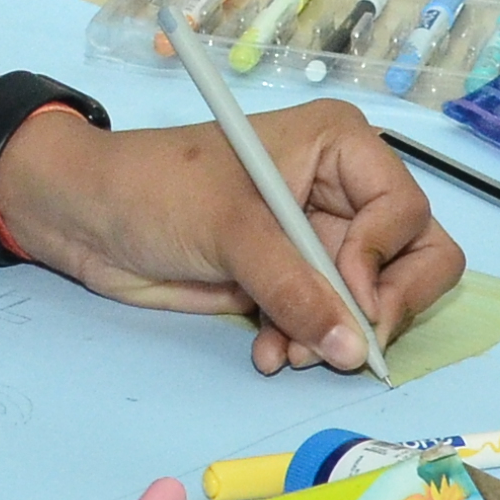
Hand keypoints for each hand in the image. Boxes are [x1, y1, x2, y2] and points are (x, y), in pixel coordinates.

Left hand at [0, 109, 460, 374]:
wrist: (86, 217)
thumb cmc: (154, 189)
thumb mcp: (230, 230)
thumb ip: (295, 288)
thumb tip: (354, 348)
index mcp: (341, 146)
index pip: (408, 212)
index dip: (384, 262)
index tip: (348, 299)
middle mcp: (343, 189)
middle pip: (413, 258)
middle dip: (378, 308)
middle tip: (345, 348)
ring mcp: (320, 237)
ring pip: (372, 301)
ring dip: (336, 335)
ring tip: (288, 352)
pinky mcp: (292, 278)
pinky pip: (330, 322)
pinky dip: (306, 342)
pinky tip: (268, 351)